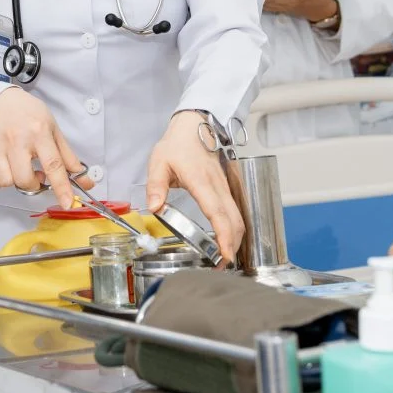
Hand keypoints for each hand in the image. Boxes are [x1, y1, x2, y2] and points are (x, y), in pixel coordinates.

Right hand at [0, 88, 90, 208]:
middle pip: (24, 178)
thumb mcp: (55, 131)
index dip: (62, 187)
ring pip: (5, 180)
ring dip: (15, 182)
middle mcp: (17, 139)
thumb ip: (69, 158)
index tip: (68, 203)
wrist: (5, 101)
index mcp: (39, 133)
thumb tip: (86, 182)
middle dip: (33, 184)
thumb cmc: (32, 115)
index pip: (53, 165)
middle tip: (37, 175)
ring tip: (20, 170)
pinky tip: (5, 173)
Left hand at [145, 111, 244, 265]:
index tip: (225, 254)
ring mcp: (224, 188)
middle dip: (233, 246)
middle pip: (235, 220)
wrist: (195, 126)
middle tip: (222, 266)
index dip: (224, 235)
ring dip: (235, 240)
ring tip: (223, 259)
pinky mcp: (225, 190)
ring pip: (238, 218)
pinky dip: (234, 230)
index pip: (217, 212)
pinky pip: (235, 213)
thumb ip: (156, 185)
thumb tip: (154, 207)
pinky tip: (227, 241)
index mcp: (201, 181)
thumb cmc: (177, 144)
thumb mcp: (159, 162)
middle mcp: (218, 187)